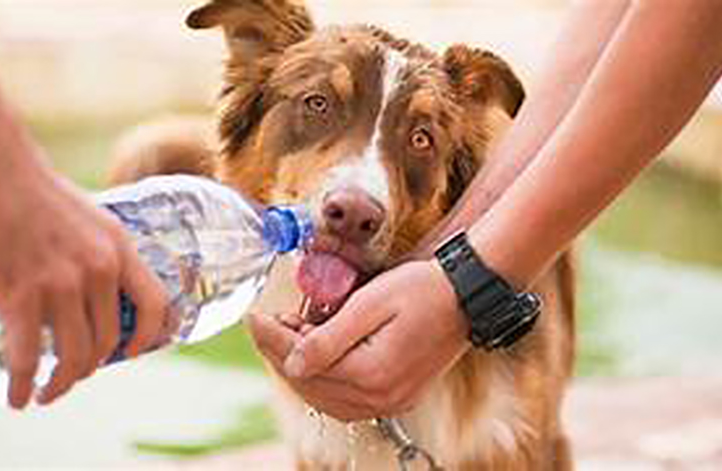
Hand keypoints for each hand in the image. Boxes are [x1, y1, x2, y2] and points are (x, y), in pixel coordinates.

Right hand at [0, 138, 167, 408]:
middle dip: (90, 367)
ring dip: (60, 384)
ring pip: (73, 356)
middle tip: (71, 375)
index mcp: (118, 247)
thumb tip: (93, 291)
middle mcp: (98, 268)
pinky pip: (28, 358)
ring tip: (45, 393)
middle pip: (108, 341)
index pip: (155, 304)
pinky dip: (22, 385)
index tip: (133, 353)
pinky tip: (16, 398)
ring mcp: (61, 283)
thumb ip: (96, 253)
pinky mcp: (19, 295)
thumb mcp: (86, 217)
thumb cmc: (30, 189)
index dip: (149, 337)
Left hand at [248, 260, 468, 420]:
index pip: (304, 364)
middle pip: (311, 385)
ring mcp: (392, 401)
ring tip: (290, 336)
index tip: (253, 317)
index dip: (272, 340)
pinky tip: (317, 357)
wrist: (468, 295)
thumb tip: (292, 363)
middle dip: (282, 354)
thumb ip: (329, 337)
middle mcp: (382, 397)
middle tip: (268, 324)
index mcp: (373, 374)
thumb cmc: (422, 289)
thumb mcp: (370, 303)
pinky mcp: (399, 396)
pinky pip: (348, 400)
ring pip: (326, 398)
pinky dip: (325, 381)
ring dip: (301, 369)